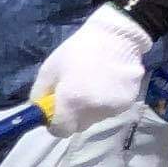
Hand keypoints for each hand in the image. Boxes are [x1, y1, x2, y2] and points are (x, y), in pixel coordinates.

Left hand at [31, 5, 154, 133]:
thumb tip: (39, 110)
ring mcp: (113, 108)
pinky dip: (105, 101)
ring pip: (95, 118)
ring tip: (93, 84)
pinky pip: (110, 110)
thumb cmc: (79, 50)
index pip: (60, 130)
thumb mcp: (49, 69)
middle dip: (72, 115)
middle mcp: (93, 110)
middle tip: (74, 95)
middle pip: (78, 126)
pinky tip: (107, 83)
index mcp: (72, 102)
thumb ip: (40, 94)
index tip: (55, 112)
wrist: (117, 36)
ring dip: (90, 108)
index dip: (55, 123)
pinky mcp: (128, 103)